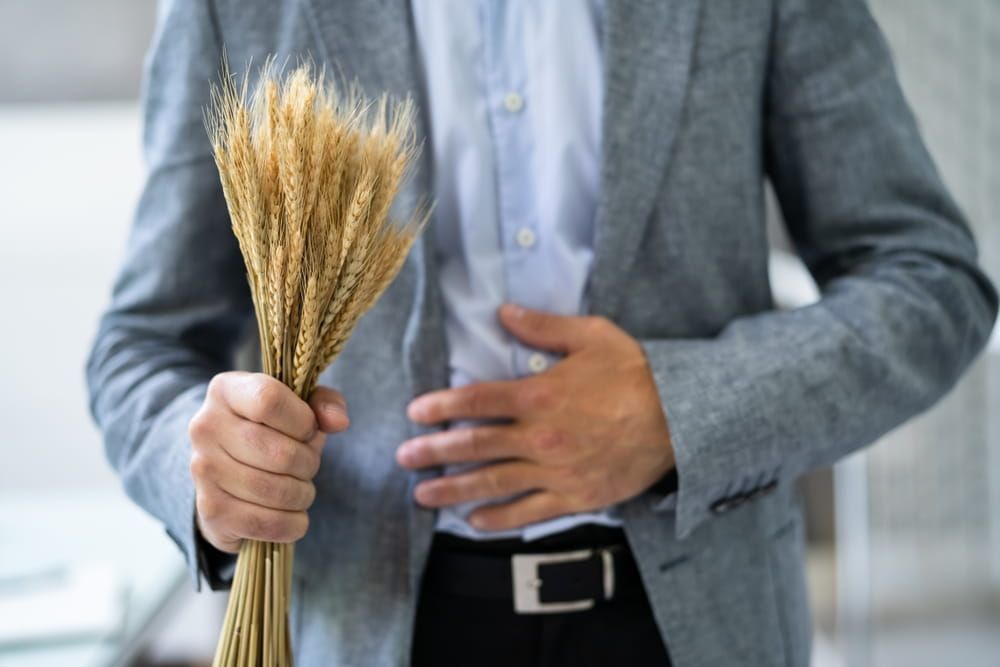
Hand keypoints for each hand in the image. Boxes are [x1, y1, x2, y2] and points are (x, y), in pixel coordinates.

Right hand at [188, 371, 348, 552]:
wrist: (227, 470)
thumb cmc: (271, 430)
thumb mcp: (299, 405)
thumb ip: (325, 404)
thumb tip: (338, 422)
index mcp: (226, 391)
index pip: (269, 401)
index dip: (303, 421)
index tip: (308, 430)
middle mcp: (205, 427)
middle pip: (279, 453)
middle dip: (308, 463)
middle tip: (307, 464)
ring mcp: (204, 470)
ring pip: (276, 492)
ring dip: (302, 494)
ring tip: (299, 487)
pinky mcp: (211, 510)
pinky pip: (267, 523)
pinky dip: (292, 523)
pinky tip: (290, 513)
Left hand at [397, 304, 673, 530]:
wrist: (681, 419)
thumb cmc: (636, 372)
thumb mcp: (591, 336)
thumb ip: (542, 326)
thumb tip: (503, 312)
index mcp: (540, 394)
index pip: (477, 401)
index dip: (441, 406)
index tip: (415, 412)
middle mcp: (540, 436)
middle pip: (475, 446)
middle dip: (434, 452)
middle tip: (403, 458)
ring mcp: (556, 471)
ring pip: (494, 483)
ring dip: (454, 490)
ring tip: (422, 495)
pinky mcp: (575, 496)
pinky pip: (530, 513)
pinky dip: (500, 519)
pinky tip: (474, 521)